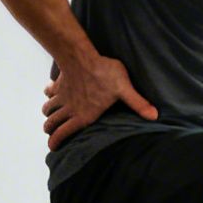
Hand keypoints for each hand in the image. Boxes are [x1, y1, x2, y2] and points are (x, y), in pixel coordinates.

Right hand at [43, 56, 157, 149]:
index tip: (54, 147)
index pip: (62, 134)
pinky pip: (48, 92)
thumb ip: (138, 103)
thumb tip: (155, 116)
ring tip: (52, 116)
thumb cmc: (104, 73)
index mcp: (83, 116)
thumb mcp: (124, 89)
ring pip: (47, 109)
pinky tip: (53, 93)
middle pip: (50, 124)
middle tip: (52, 132)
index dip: (55, 142)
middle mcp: (69, 108)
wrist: (83, 55)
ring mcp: (62, 96)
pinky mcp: (58, 84)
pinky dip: (49, 95)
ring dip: (49, 114)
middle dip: (50, 129)